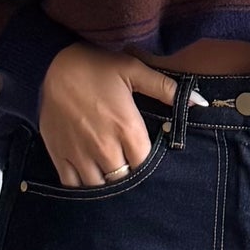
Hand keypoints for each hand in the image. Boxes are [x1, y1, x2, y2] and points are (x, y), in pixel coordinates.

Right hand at [37, 44, 177, 185]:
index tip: (146, 156)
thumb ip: (166, 88)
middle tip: (128, 164)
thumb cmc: (95, 65)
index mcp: (126, 128)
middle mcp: (104, 147)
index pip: (146, 165)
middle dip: (129, 174)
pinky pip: (73, 185)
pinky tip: (89, 175)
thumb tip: (200, 101)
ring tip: (110, 170)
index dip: (148, 163)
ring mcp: (80, 153)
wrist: (50, 63)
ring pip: (99, 186)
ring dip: (107, 182)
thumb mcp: (134, 70)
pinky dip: (82, 185)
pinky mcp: (59, 155)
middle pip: (124, 179)